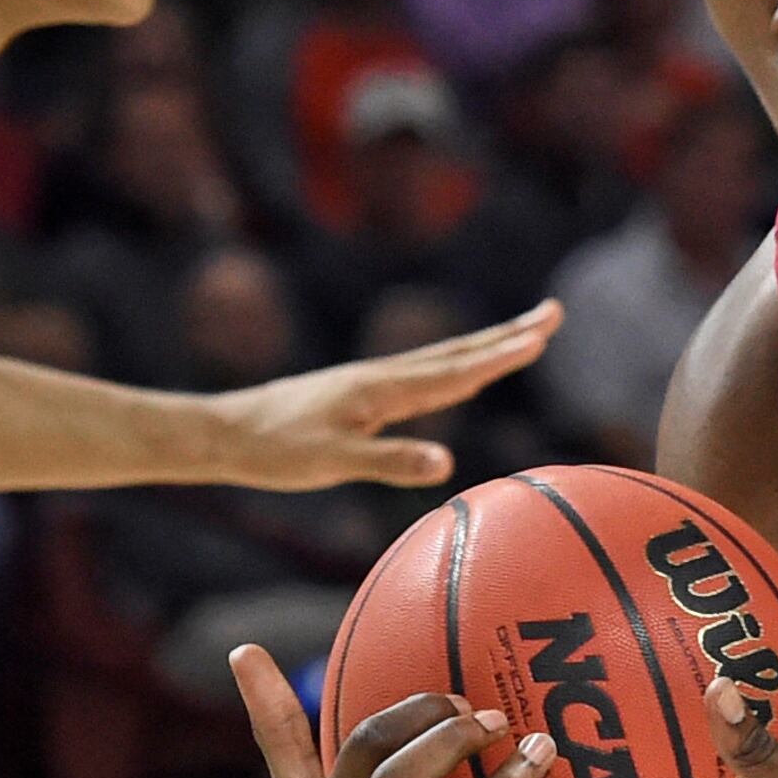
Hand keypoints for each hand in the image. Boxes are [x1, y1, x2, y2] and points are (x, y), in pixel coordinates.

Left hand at [206, 302, 557, 490]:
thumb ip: (389, 462)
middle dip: (509, 334)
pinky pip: (423, 377)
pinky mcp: (359, 395)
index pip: (457, 371)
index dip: (502, 355)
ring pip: (442, 360)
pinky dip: (455, 368)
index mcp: (383, 389)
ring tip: (521, 336)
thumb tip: (447, 463)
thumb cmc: (273, 452)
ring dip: (486, 347)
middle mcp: (383, 377)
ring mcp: (371, 383)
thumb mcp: (331, 463)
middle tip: (555, 313)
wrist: (223, 433)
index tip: (543, 335)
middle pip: (459, 352)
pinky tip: (456, 376)